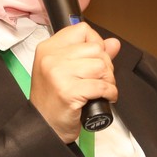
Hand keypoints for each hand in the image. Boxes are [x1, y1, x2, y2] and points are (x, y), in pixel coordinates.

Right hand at [29, 23, 120, 142]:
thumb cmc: (53, 100)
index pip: (81, 30)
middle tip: (100, 79)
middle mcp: (51, 58)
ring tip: (102, 89)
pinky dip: (109, 92)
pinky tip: (104, 97)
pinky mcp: (69, 91)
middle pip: (95, 48)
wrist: (43, 126)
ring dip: (108, 80)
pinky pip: (101, 85)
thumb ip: (90, 55)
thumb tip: (113, 43)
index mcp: (48, 49)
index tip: (94, 58)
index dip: (95, 43)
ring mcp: (59, 74)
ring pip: (101, 66)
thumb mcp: (65, 71)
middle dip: (105, 65)